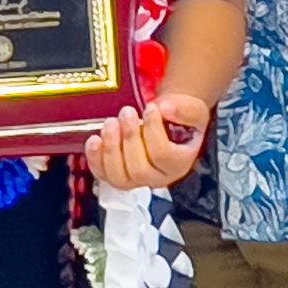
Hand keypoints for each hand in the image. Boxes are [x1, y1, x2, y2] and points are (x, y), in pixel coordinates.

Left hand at [86, 90, 212, 193]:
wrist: (168, 123)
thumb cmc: (181, 120)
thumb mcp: (193, 110)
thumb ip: (184, 109)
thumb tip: (164, 108)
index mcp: (179, 164)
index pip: (164, 155)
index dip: (154, 130)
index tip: (151, 108)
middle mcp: (158, 177)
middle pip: (140, 170)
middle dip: (130, 138)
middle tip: (127, 112)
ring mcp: (136, 179)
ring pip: (119, 177)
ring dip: (111, 148)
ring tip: (111, 123)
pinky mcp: (117, 175)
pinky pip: (102, 174)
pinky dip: (95, 158)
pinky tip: (95, 139)